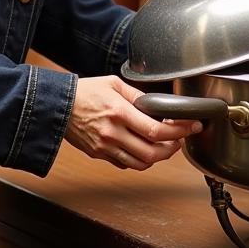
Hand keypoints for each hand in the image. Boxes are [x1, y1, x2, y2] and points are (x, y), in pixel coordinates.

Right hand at [63, 75, 202, 170]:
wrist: (57, 106)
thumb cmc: (84, 92)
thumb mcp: (113, 84)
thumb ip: (137, 95)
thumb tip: (157, 104)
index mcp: (119, 112)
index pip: (157, 131)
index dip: (179, 132)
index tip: (191, 127)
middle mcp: (113, 133)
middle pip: (153, 153)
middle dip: (173, 148)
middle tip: (180, 139)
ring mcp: (106, 147)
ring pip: (141, 163)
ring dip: (158, 157)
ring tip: (164, 146)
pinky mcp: (99, 155)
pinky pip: (125, 164)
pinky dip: (139, 160)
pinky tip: (143, 149)